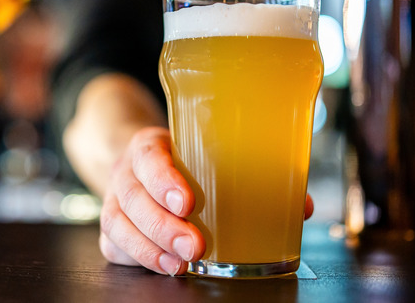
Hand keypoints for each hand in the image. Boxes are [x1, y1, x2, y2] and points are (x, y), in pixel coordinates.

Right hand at [99, 126, 314, 275]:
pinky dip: (139, 259)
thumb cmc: (180, 160)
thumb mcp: (205, 152)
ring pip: (118, 225)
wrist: (137, 162)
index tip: (188, 202)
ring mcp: (114, 201)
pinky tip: (165, 267)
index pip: (149, 157)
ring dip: (150, 249)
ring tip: (180, 265)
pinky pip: (115, 246)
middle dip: (163, 226)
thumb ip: (248, 173)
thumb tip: (301, 206)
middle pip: (133, 198)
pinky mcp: (112, 228)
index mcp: (150, 146)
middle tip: (195, 246)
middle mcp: (126, 173)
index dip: (164, 180)